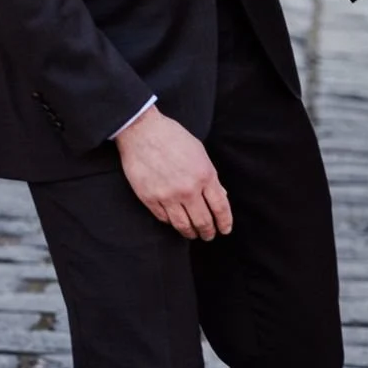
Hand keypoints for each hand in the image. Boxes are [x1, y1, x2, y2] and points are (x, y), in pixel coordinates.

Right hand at [116, 107, 231, 239]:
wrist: (142, 131)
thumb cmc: (173, 137)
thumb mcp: (199, 152)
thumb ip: (211, 176)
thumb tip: (221, 196)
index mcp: (205, 175)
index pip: (220, 208)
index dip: (224, 222)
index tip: (225, 230)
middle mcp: (188, 189)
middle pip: (203, 221)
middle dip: (208, 232)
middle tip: (209, 236)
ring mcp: (168, 196)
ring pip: (183, 225)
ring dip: (190, 233)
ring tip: (193, 234)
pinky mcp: (149, 198)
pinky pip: (164, 219)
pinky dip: (171, 223)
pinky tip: (175, 222)